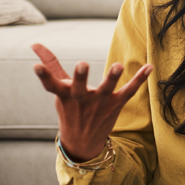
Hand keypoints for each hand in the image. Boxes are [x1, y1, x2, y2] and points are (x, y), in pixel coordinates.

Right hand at [30, 43, 152, 161]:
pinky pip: (129, 91)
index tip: (36, 66)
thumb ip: (51, 65)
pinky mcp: (116, 104)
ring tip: (118, 65)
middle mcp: (81, 99)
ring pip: (106, 90)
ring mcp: (99, 102)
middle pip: (80, 88)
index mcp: (64, 95)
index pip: (50, 84)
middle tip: (82, 64)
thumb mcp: (59, 90)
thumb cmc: (70, 109)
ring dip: (111, 78)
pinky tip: (150, 67)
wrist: (83, 141)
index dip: (43, 75)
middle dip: (80, 77)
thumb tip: (34, 43)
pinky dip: (140, 79)